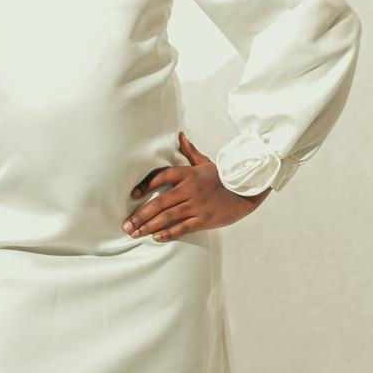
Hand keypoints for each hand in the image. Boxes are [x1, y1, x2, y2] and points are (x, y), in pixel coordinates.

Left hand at [122, 131, 270, 240]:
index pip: (161, 176)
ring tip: (135, 233)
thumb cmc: (222, 177)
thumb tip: (180, 135)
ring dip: (149, 226)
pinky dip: (169, 233)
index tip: (133, 195)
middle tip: (126, 225)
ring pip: (168, 216)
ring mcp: (197, 205)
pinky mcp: (205, 219)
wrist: (246, 191)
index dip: (145, 185)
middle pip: (159, 202)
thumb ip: (190, 152)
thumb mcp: (205, 163)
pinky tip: (156, 237)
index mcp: (188, 174)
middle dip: (140, 215)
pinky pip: (183, 227)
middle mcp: (190, 189)